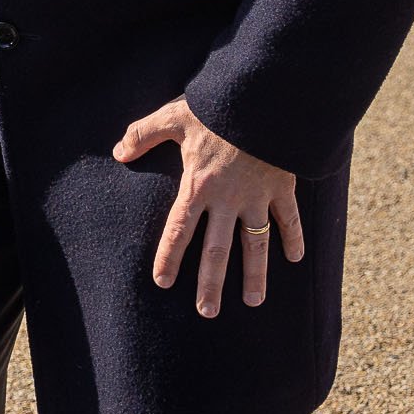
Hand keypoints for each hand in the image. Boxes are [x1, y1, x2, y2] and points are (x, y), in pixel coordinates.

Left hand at [114, 96, 306, 316]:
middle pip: (217, 250)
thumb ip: (143, 134)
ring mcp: (258, 197)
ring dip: (254, 274)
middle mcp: (228, 199)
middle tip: (207, 312)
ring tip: (253, 302)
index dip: (170, 256)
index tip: (163, 282)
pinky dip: (294, 238)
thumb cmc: (216, 108)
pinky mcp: (282, 188)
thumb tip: (118, 152)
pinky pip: (289, 219)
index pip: (179, 230)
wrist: (263, 101)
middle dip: (211, 283)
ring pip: (256, 245)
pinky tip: (295, 260)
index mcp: (198, 186)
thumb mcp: (173, 117)